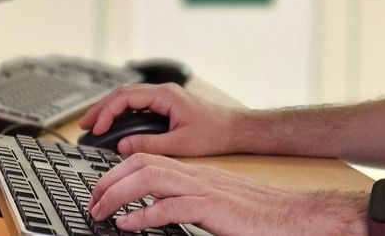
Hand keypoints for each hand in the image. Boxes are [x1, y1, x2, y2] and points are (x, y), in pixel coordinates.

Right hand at [78, 83, 246, 155]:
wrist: (235, 129)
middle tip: (84, 125)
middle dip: (101, 109)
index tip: (96, 128)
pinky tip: (114, 126)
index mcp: (165, 96)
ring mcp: (164, 98)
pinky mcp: (166, 106)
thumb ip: (149, 144)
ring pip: (129, 98)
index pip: (126, 97)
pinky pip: (138, 105)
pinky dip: (122, 114)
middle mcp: (163, 92)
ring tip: (93, 126)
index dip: (107, 112)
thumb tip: (122, 146)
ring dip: (110, 110)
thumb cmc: (214, 133)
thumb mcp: (180, 143)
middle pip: (123, 94)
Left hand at [88, 153, 362, 235]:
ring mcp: (203, 189)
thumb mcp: (214, 203)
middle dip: (109, 180)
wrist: (291, 216)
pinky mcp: (211, 207)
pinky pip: (170, 208)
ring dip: (118, 195)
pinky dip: (143, 215)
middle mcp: (196, 175)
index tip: (100, 190)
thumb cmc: (257, 214)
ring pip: (149, 180)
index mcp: (195, 172)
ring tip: (101, 212)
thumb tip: (155, 212)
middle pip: (141, 164)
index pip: (146, 159)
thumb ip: (187, 202)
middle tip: (92, 202)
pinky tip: (127, 225)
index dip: (117, 171)